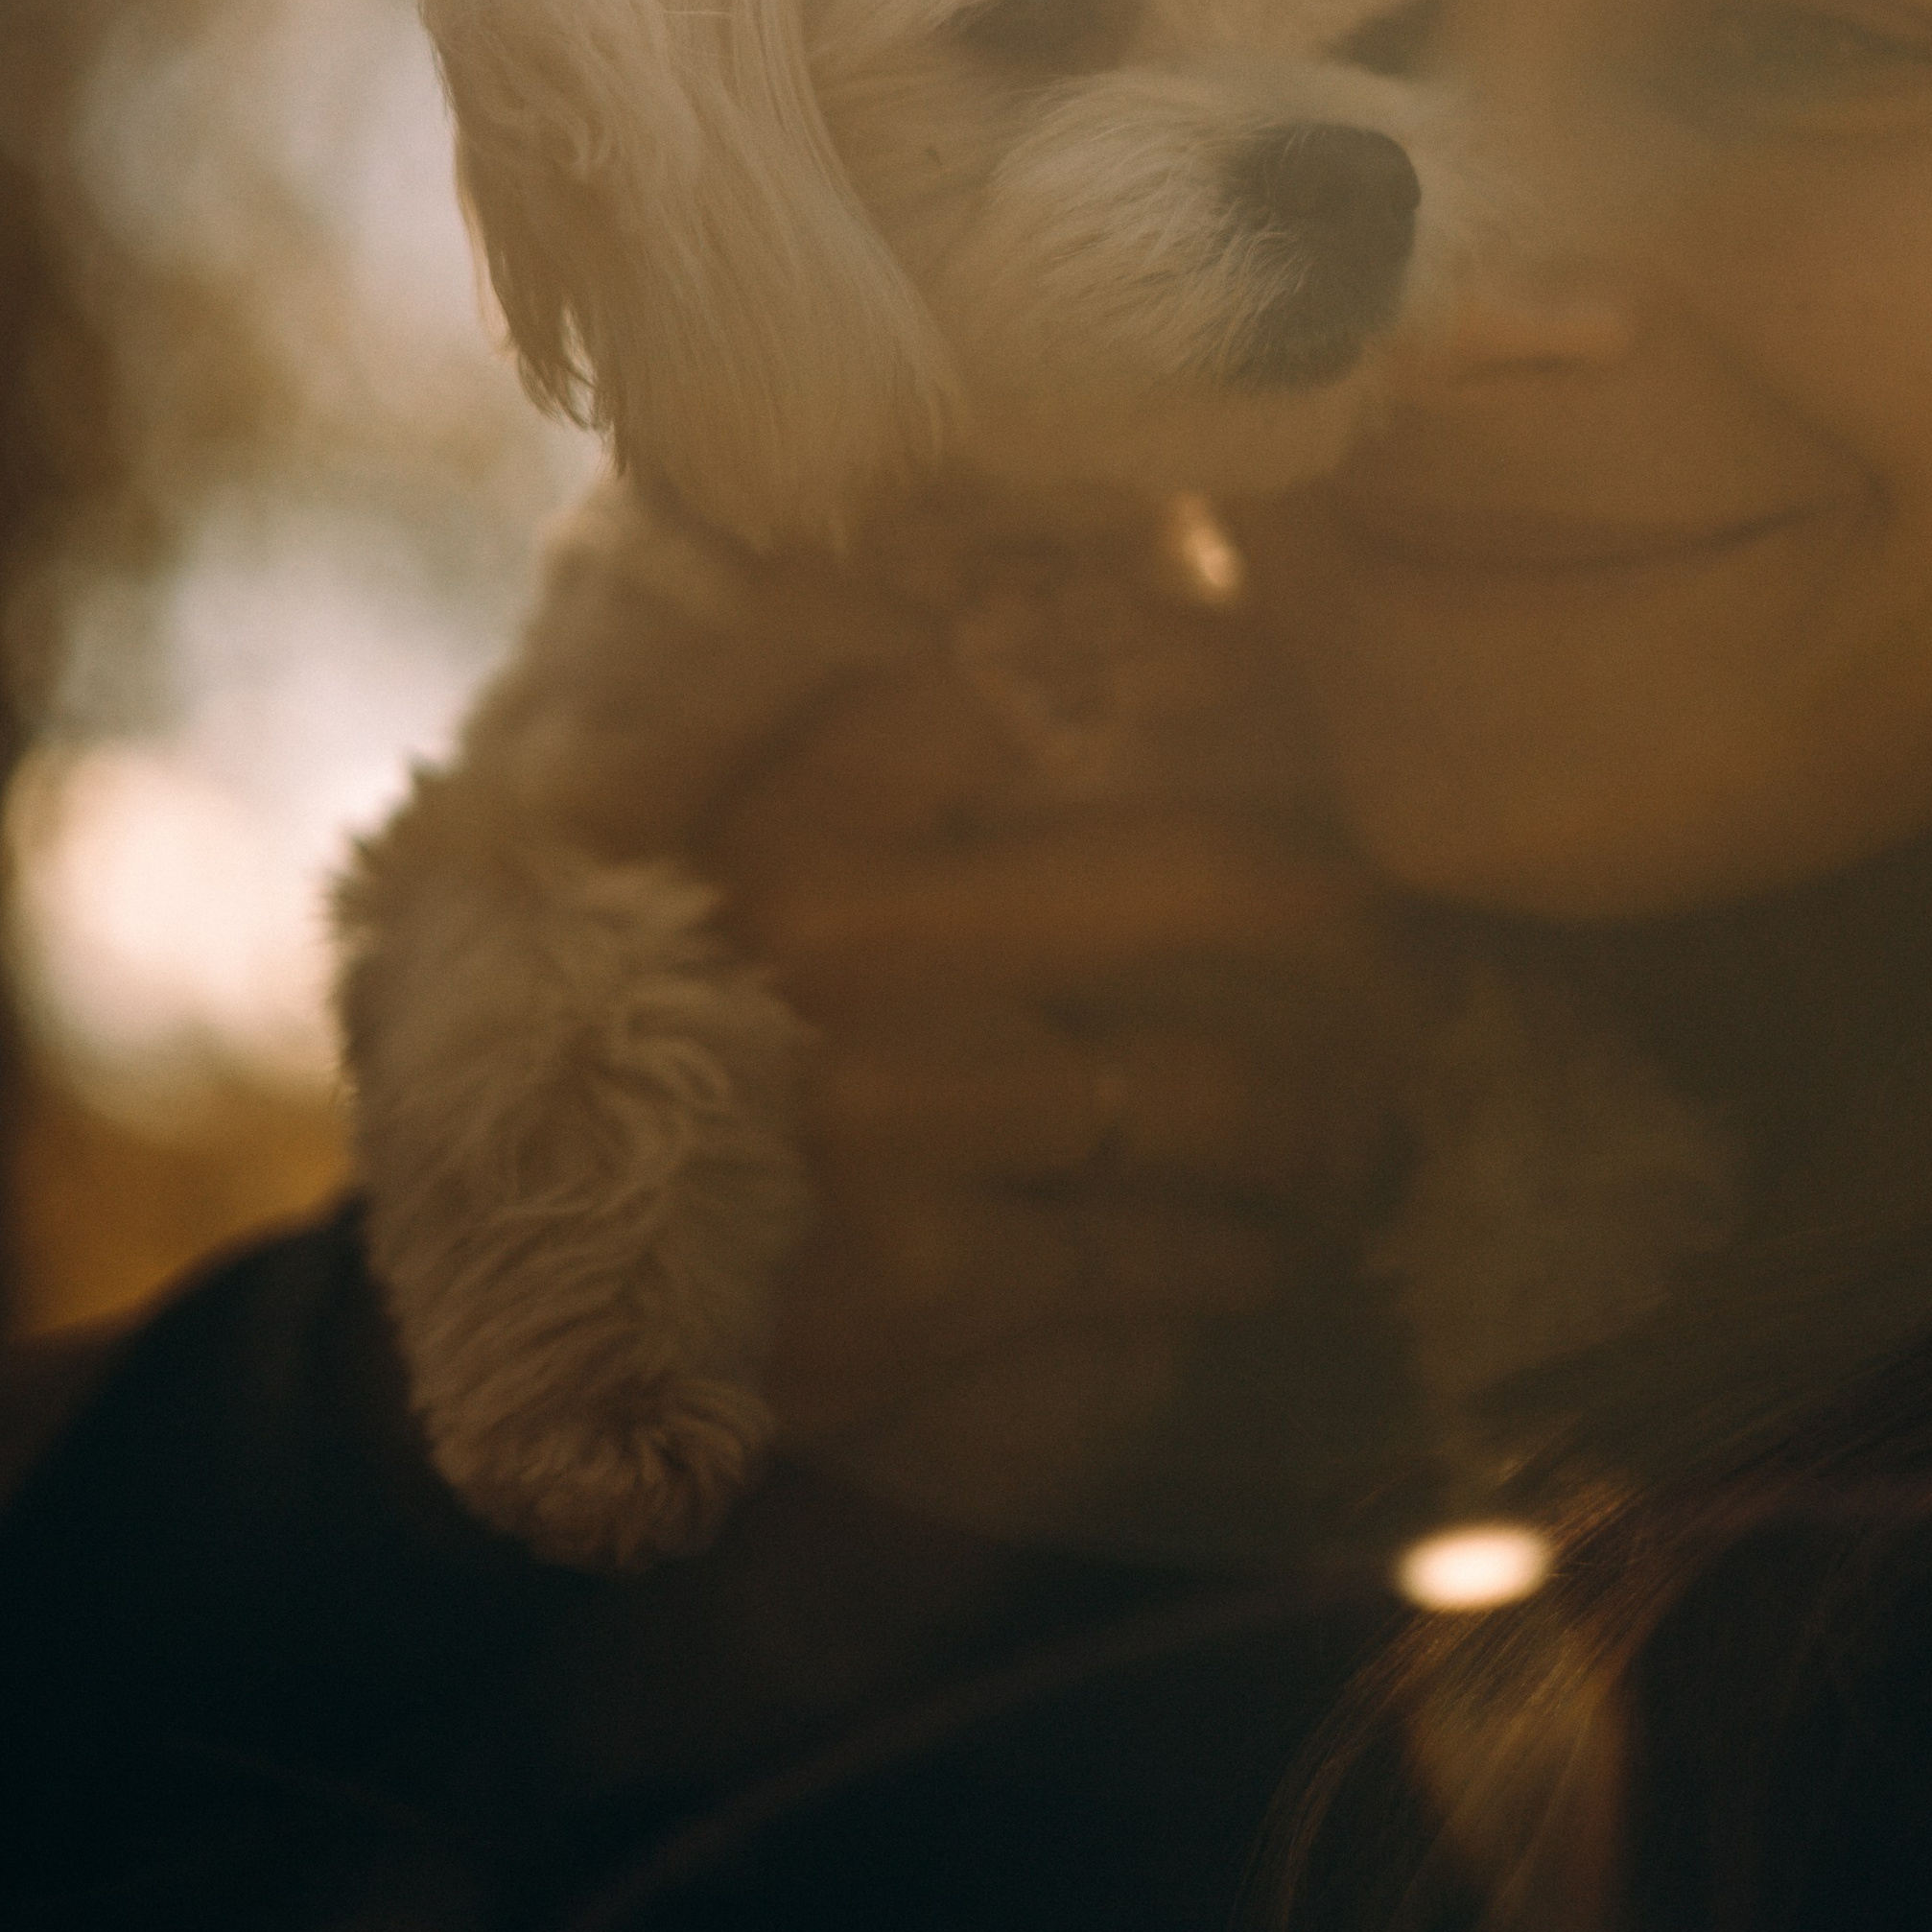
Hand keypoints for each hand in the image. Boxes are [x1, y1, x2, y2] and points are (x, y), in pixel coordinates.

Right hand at [710, 658, 1422, 1538]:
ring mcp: (882, 1110)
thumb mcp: (758, 856)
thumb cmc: (687, 1049)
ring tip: (1357, 1122)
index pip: (1093, 695)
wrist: (542, 1308)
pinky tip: (1267, 1246)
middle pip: (1214, 880)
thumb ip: (916, 742)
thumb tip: (1145, 623)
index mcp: (808, 797)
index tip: (1311, 763)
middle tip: (1390, 955)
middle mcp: (838, 933)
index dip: (1238, 714)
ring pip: (1217, 1088)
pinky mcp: (914, 1283)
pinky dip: (1241, 1254)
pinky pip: (1156, 1251)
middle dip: (1344, 927)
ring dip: (1326, 1118)